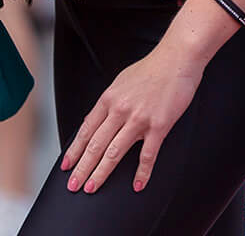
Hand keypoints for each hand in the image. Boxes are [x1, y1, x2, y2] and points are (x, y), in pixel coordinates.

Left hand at [61, 39, 203, 193]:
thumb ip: (110, 103)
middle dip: (82, 168)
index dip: (74, 151)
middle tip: (73, 185)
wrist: (177, 58)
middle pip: (95, 145)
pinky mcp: (159, 125)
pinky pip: (148, 154)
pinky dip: (142, 172)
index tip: (67, 165)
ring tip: (92, 188)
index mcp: (108, 99)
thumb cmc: (152, 68)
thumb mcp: (121, 82)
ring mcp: (139, 119)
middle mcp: (120, 110)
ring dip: (101, 173)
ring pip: (114, 152)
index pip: (85, 131)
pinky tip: (138, 184)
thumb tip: (99, 121)